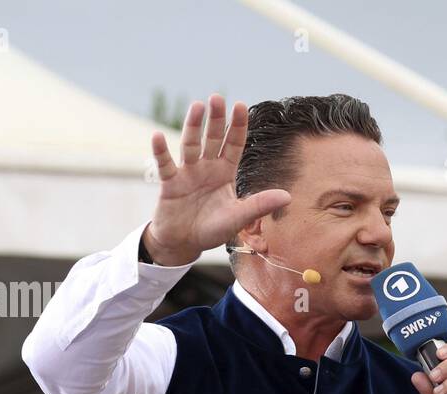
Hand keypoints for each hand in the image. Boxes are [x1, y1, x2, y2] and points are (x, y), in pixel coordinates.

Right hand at [143, 94, 290, 265]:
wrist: (184, 242)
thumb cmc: (212, 229)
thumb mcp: (238, 217)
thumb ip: (259, 205)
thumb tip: (288, 197)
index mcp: (225, 173)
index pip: (233, 144)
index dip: (237, 126)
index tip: (240, 105)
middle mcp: (206, 168)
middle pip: (212, 139)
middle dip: (216, 119)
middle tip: (217, 97)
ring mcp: (187, 173)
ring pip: (190, 145)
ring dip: (192, 126)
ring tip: (197, 106)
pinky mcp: (169, 184)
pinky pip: (165, 165)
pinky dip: (160, 151)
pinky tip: (157, 136)